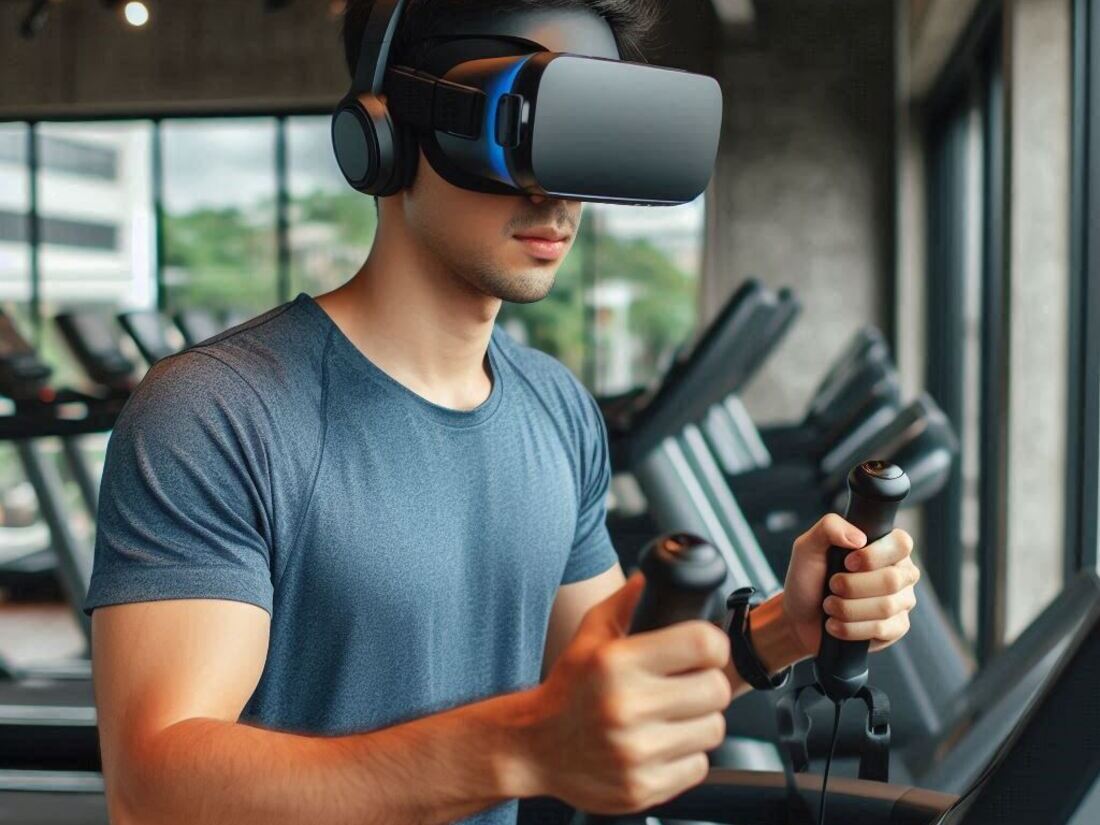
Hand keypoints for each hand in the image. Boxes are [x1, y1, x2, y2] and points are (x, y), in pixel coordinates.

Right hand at [524, 572, 730, 814]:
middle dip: (708, 684)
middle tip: (689, 684)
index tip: (705, 650)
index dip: (713, 645)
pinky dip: (687, 755)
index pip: (702, 644)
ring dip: (699, 721)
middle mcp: (627, 707)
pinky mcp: (643, 788)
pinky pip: (698, 766)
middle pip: (715, 689)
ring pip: (712, 729)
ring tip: (673, 716)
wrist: (534, 747)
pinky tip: (662, 743)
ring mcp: (636, 752)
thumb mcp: (589, 636)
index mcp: (617, 663)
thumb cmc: (568, 689)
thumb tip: (653, 576)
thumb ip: (625, 603)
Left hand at [781, 514, 920, 658]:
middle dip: (851, 586)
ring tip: (830, 605)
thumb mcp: (808, 547)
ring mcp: (902, 601)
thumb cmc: (808, 579)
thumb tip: (859, 538)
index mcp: (885, 547)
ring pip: (886, 607)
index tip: (847, 563)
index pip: (902, 543)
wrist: (799, 618)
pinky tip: (836, 624)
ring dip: (846, 608)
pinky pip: (881, 629)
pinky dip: (849, 628)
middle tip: (832, 586)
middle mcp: (900, 572)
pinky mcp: (897, 628)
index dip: (873, 556)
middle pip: (892, 579)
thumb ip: (829, 527)